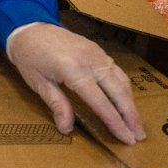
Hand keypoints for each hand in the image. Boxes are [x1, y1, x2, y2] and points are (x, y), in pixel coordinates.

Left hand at [7, 23, 146, 144]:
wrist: (29, 28)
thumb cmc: (29, 57)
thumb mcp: (37, 83)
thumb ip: (56, 104)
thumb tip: (66, 129)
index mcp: (73, 70)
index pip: (100, 101)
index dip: (115, 122)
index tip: (127, 139)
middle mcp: (90, 61)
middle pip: (118, 91)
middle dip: (131, 116)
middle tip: (139, 136)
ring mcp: (97, 53)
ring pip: (122, 81)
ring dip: (131, 103)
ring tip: (135, 124)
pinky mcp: (98, 50)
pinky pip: (117, 71)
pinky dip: (125, 88)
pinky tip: (126, 101)